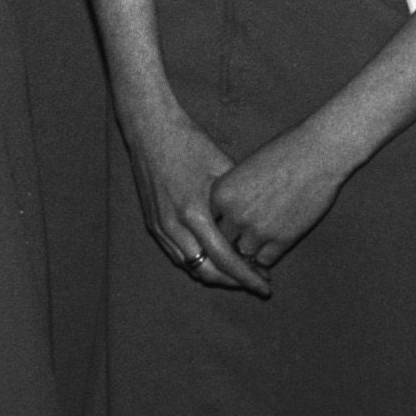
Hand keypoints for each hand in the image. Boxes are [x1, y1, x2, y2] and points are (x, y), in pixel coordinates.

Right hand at [119, 99, 266, 295]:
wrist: (150, 129)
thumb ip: (238, 202)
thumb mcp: (222, 169)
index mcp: (194, 213)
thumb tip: (261, 227)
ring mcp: (159, 226)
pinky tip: (213, 257)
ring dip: (214, 274)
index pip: (225, 259)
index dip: (247, 277)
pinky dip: (197, 262)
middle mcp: (173, 226)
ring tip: (238, 271)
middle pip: (206, 272)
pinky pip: (176, 254)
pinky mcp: (152, 223)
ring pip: (189, 266)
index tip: (266, 286)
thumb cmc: (189, 144)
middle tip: (255, 281)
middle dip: (233, 282)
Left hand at [209, 121, 356, 272]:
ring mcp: (257, 229)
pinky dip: (266, 258)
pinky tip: (273, 247)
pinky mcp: (281, 240)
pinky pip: (265, 260)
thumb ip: (233, 194)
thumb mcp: (245, 170)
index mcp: (220, 193)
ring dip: (250, 250)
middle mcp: (233, 214)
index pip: (211, 219)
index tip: (232, 222)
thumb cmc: (283, 154)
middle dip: (232, 240)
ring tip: (257, 245)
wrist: (316, 155)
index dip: (222, 222)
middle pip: (223, 240)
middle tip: (243, 239)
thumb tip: (229, 214)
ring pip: (243, 253)